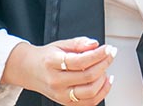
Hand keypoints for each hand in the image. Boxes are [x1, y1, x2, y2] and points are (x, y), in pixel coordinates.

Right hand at [1, 36, 115, 104]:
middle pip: (87, 77)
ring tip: (106, 66)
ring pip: (90, 92)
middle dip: (105, 63)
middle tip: (112, 53)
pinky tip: (105, 81)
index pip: (80, 61)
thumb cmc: (46, 57)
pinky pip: (88, 102)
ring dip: (104, 79)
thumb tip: (95, 44)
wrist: (30, 71)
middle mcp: (57, 82)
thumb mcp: (60, 44)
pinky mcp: (65, 103)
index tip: (108, 48)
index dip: (98, 54)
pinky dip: (101, 92)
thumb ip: (79, 43)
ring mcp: (61, 95)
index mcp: (53, 63)